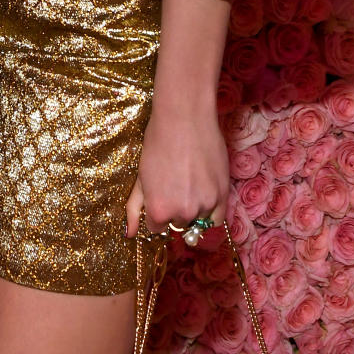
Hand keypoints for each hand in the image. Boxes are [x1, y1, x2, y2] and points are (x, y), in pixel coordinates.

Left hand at [124, 102, 228, 239]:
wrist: (184, 118)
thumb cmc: (157, 143)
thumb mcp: (140, 176)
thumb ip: (134, 208)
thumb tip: (129, 235)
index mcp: (159, 210)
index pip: (156, 227)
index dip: (156, 209)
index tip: (159, 192)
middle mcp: (183, 213)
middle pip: (177, 223)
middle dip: (174, 208)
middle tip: (175, 181)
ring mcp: (205, 205)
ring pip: (197, 220)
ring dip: (194, 208)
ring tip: (189, 180)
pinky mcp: (223, 195)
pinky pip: (217, 218)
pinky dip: (210, 211)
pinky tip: (203, 191)